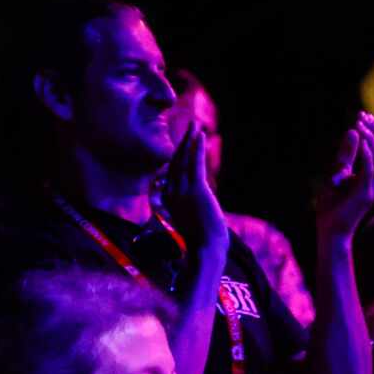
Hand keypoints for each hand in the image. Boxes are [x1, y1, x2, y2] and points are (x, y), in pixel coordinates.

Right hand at [160, 113, 226, 250]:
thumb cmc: (201, 241)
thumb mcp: (192, 221)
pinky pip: (195, 163)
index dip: (178, 156)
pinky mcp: (196, 190)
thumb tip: (196, 204)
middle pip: (175, 162)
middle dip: (182, 143)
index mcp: (169, 200)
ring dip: (189, 140)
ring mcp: (182, 191)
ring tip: (194, 124)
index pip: (172, 173)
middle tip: (188, 127)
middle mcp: (172, 193)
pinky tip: (200, 135)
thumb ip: (190, 208)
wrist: (205, 249)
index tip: (184, 144)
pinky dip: (197, 148)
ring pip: (184, 159)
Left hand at [312, 111, 373, 239]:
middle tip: (362, 116)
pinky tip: (359, 139)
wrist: (331, 231)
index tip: (363, 115)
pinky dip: (366, 152)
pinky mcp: (366, 193)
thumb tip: (352, 131)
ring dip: (370, 137)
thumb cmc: (332, 205)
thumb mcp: (337, 174)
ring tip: (359, 124)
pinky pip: (371, 168)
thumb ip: (346, 156)